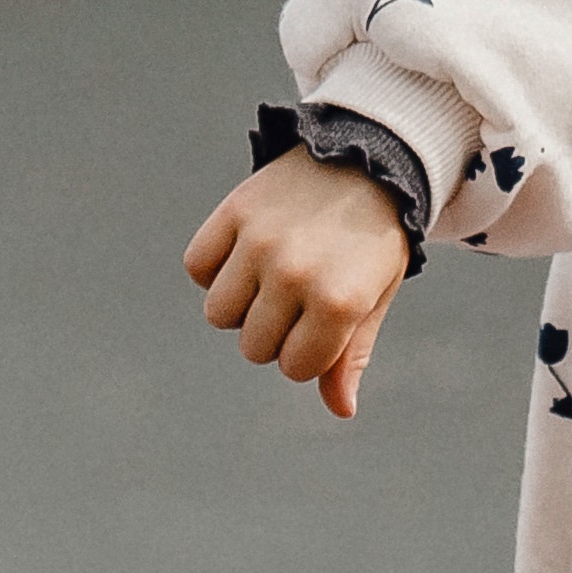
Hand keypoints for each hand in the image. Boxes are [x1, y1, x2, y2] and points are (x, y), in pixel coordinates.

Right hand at [188, 151, 413, 419]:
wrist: (364, 162)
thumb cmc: (373, 241)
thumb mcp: (374, 298)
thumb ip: (351, 355)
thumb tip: (340, 410)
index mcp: (338, 303)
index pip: (295, 368)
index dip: (308, 355)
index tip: (323, 325)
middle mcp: (294, 275)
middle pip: (252, 346)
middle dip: (273, 334)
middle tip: (297, 299)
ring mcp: (259, 243)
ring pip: (219, 313)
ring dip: (239, 306)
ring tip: (267, 279)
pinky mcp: (233, 213)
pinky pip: (197, 267)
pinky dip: (213, 269)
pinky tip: (242, 255)